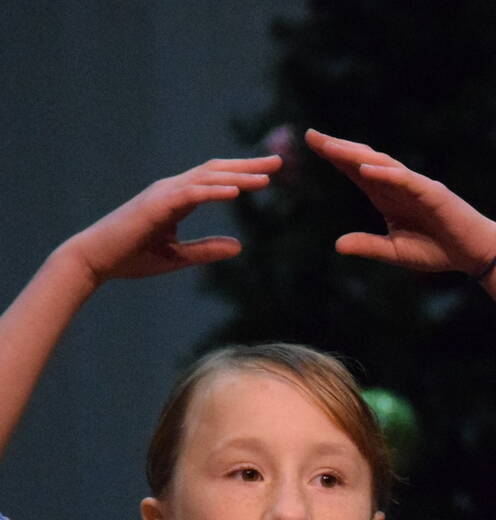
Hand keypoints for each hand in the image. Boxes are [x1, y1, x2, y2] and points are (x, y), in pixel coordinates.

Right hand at [59, 156, 277, 284]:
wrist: (95, 260)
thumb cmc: (132, 257)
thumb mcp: (178, 256)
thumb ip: (207, 249)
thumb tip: (239, 246)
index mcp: (176, 198)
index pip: (215, 179)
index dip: (243, 174)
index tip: (271, 173)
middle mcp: (170, 189)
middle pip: (215, 171)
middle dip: (247, 166)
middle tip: (279, 162)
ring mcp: (162, 194)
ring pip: (206, 178)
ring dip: (238, 176)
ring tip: (266, 177)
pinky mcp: (155, 205)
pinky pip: (191, 194)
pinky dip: (214, 190)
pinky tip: (236, 191)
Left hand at [306, 129, 495, 274]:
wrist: (473, 254)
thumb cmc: (438, 250)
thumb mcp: (395, 252)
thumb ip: (368, 245)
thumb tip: (337, 245)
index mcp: (386, 196)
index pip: (355, 170)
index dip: (334, 156)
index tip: (310, 141)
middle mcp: (397, 185)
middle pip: (363, 160)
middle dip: (338, 147)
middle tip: (311, 135)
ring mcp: (415, 186)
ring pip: (382, 164)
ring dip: (357, 155)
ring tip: (332, 148)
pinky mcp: (432, 193)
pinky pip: (405, 179)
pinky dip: (386, 173)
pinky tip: (365, 169)